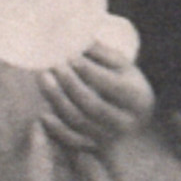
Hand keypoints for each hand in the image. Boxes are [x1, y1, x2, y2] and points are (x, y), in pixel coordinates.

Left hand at [38, 14, 152, 149]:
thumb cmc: (120, 78)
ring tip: (42, 78)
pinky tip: (43, 114)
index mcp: (138, 97)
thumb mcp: (118, 62)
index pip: (111, 85)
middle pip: (93, 106)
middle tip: (52, 65)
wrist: (128, 109)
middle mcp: (127, 121)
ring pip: (80, 123)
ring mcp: (111, 136)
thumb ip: (97, 51)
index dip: (88, 71)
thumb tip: (70, 34)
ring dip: (57, 101)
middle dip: (69, 85)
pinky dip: (57, 130)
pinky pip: (73, 141)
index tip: (68, 55)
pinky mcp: (95, 146)